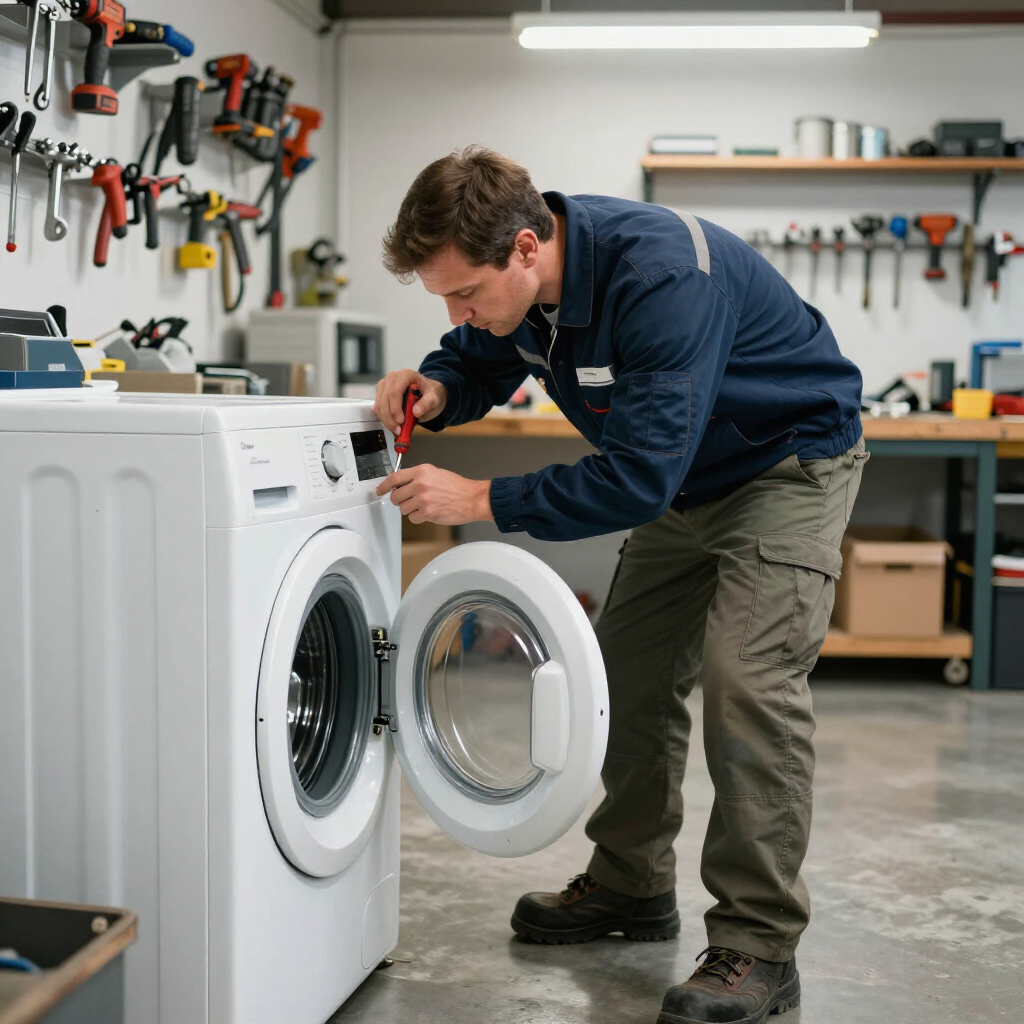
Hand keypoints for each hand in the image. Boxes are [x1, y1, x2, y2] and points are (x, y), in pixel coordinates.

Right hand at [374, 369, 446, 434]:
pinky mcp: (381, 393)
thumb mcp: (434, 399)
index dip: (395, 409)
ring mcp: (385, 384)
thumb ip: (426, 404)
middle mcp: (393, 377)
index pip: (395, 392)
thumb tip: (416, 412)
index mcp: (406, 375)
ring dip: (386, 420)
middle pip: (385, 399)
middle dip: (390, 418)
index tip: (400, 422)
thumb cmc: (430, 394)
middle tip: (398, 430)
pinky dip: (384, 418)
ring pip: (379, 405)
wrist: (428, 393)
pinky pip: (378, 408)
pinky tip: (393, 425)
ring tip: (397, 430)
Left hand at [376, 464, 492, 524]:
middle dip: (399, 501)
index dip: (384, 486)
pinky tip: (428, 512)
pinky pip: (413, 518)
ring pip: (403, 509)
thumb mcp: (435, 473)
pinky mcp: (427, 512)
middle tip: (407, 501)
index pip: (394, 478)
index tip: (379, 490)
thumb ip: (417, 477)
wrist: (472, 498)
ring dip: (410, 510)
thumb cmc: (456, 486)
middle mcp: (420, 484)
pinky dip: (418, 517)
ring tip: (423, 506)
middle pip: (396, 496)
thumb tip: (400, 484)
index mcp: (422, 471)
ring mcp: (423, 499)